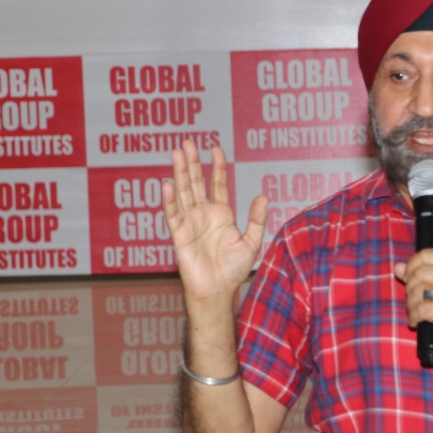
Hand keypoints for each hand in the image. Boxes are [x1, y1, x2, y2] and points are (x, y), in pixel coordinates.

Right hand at [163, 139, 267, 303]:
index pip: (218, 183)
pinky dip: (169, 200)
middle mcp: (203, 214)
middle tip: (187, 141)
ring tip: (176, 153)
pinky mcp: (179, 235)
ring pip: (183, 192)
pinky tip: (168, 184)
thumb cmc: (233, 270)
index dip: (217, 166)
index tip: (216, 147)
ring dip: (179, 173)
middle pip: (195, 182)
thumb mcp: (251, 242)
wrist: (217, 291)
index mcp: (221, 213)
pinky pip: (173, 214)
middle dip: (192, 162)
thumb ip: (256, 219)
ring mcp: (190, 222)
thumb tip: (264, 196)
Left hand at [394, 249, 432, 356]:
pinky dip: (414, 317)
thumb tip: (398, 267)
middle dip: (410, 289)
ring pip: (416, 292)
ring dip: (410, 305)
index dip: (411, 266)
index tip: (409, 278)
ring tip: (416, 312)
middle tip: (414, 300)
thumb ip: (421, 274)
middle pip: (418, 274)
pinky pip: (419, 310)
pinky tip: (417, 321)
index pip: (426, 255)